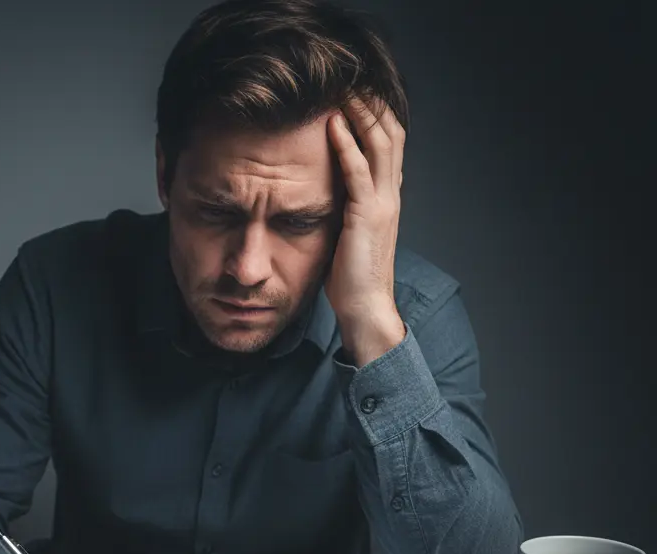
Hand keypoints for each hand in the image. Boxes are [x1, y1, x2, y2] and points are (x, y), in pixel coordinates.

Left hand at [325, 95, 406, 365]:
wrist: (366, 311)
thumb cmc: (352, 281)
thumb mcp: (349, 236)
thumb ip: (345, 211)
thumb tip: (326, 195)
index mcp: (387, 199)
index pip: (389, 144)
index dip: (375, 115)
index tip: (353, 93)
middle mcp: (390, 195)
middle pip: (390, 133)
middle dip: (370, 102)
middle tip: (349, 78)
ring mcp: (382, 204)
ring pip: (380, 143)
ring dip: (361, 112)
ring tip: (342, 88)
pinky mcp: (367, 217)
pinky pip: (359, 171)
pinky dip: (347, 144)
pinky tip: (333, 124)